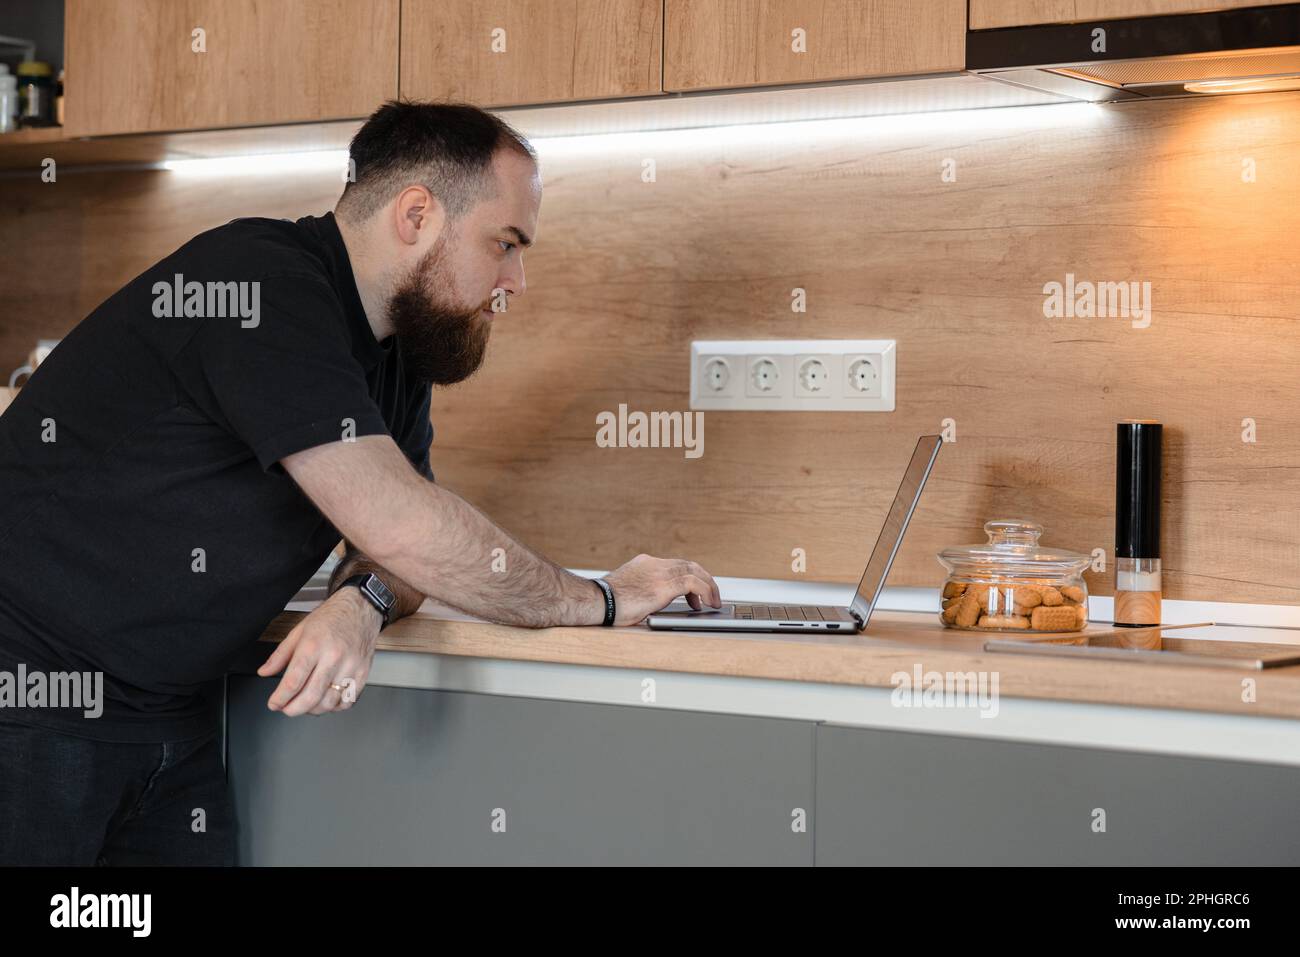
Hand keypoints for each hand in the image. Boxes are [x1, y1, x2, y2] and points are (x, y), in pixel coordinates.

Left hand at [257, 586, 382, 715]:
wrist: (360, 609)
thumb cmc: (331, 618)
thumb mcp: (299, 631)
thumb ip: (280, 655)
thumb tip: (265, 672)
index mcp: (313, 646)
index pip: (293, 682)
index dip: (280, 698)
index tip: (274, 704)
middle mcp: (333, 657)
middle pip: (311, 696)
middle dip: (294, 709)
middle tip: (286, 708)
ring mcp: (350, 666)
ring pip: (329, 702)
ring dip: (313, 710)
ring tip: (305, 704)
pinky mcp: (363, 673)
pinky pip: (347, 701)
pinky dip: (334, 707)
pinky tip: (325, 701)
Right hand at [602, 553, 721, 625]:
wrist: (596, 601)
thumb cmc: (607, 602)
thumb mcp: (627, 590)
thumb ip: (644, 590)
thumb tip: (655, 603)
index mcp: (645, 564)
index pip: (676, 564)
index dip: (691, 576)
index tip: (695, 591)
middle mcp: (654, 564)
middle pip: (688, 565)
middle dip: (704, 579)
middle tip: (711, 595)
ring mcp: (658, 573)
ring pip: (694, 571)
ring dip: (709, 586)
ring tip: (714, 600)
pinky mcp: (662, 586)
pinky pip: (693, 583)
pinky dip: (705, 591)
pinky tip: (708, 603)